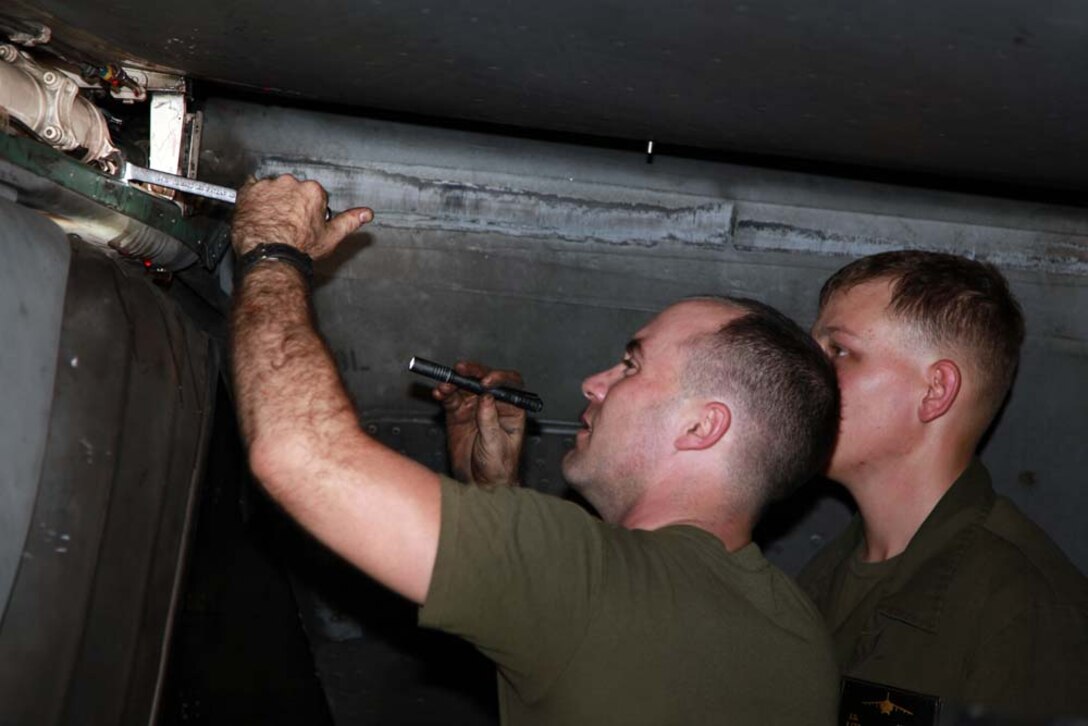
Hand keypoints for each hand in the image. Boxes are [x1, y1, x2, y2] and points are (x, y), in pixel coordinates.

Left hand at [231, 174, 372, 258]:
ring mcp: (268, 186)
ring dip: (272, 201)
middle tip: (288, 225)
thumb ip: (350, 220)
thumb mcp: (331, 236)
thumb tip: (366, 213)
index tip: (305, 224)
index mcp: (312, 191)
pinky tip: (259, 215)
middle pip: (292, 190)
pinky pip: (251, 189)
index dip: (309, 211)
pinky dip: (254, 199)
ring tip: (272, 223)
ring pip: (273, 190)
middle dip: (291, 203)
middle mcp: (290, 183)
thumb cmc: (299, 248)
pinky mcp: (248, 191)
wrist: (270, 257)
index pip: (313, 195)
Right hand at [433, 361, 525, 485]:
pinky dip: (444, 394)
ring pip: (465, 388)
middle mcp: (494, 404)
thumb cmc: (499, 468)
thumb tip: (487, 398)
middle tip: (462, 370)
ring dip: (454, 382)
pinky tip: (439, 392)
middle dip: (473, 373)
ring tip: (445, 384)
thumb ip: (490, 422)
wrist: (482, 484)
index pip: (510, 385)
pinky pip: (451, 399)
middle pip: (484, 380)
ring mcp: (474, 408)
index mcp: (512, 409)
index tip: (486, 382)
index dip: (499, 378)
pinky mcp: (457, 415)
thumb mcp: (496, 446)